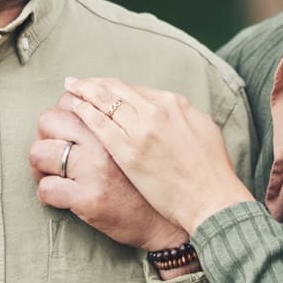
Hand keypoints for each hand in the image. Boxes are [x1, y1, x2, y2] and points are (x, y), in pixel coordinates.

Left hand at [29, 100, 187, 251]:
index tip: (65, 127)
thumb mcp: (143, 140)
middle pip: (49, 120)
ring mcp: (93, 170)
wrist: (166, 221)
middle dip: (46, 136)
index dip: (63, 112)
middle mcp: (103, 142)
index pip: (71, 100)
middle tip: (54, 151)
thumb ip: (120, 120)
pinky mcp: (87, 199)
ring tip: (53, 174)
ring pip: (39, 153)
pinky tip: (62, 197)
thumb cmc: (153, 179)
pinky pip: (46, 189)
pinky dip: (48, 194)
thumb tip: (88, 100)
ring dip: (41, 166)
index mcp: (117, 123)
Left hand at [65, 77, 254, 234]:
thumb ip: (182, 115)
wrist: (212, 200)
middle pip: (115, 90)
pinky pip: (98, 125)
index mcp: (174, 103)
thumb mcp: (203, 129)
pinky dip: (84, 113)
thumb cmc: (212, 170)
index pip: (134, 89)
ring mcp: (140, 131)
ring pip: (103, 103)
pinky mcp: (128, 153)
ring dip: (83, 94)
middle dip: (92, 84)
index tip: (101, 87)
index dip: (113, 87)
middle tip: (75, 82)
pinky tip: (73, 109)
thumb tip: (170, 108)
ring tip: (69, 90)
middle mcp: (155, 111)